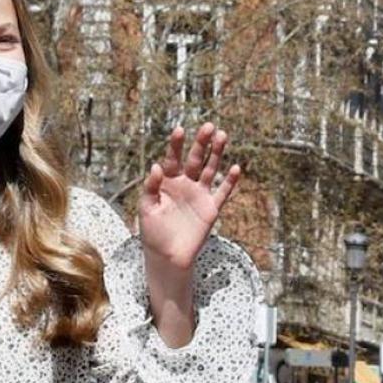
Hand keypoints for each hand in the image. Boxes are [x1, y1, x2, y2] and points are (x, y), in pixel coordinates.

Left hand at [139, 123, 240, 272]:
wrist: (167, 256)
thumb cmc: (153, 232)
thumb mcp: (147, 209)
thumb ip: (151, 187)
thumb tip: (156, 166)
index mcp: (167, 182)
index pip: (172, 159)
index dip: (176, 145)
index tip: (180, 130)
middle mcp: (185, 184)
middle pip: (195, 159)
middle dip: (202, 143)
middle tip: (209, 126)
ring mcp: (199, 195)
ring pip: (210, 170)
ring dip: (217, 154)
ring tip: (222, 136)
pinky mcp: (211, 208)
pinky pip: (222, 193)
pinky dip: (230, 182)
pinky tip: (236, 168)